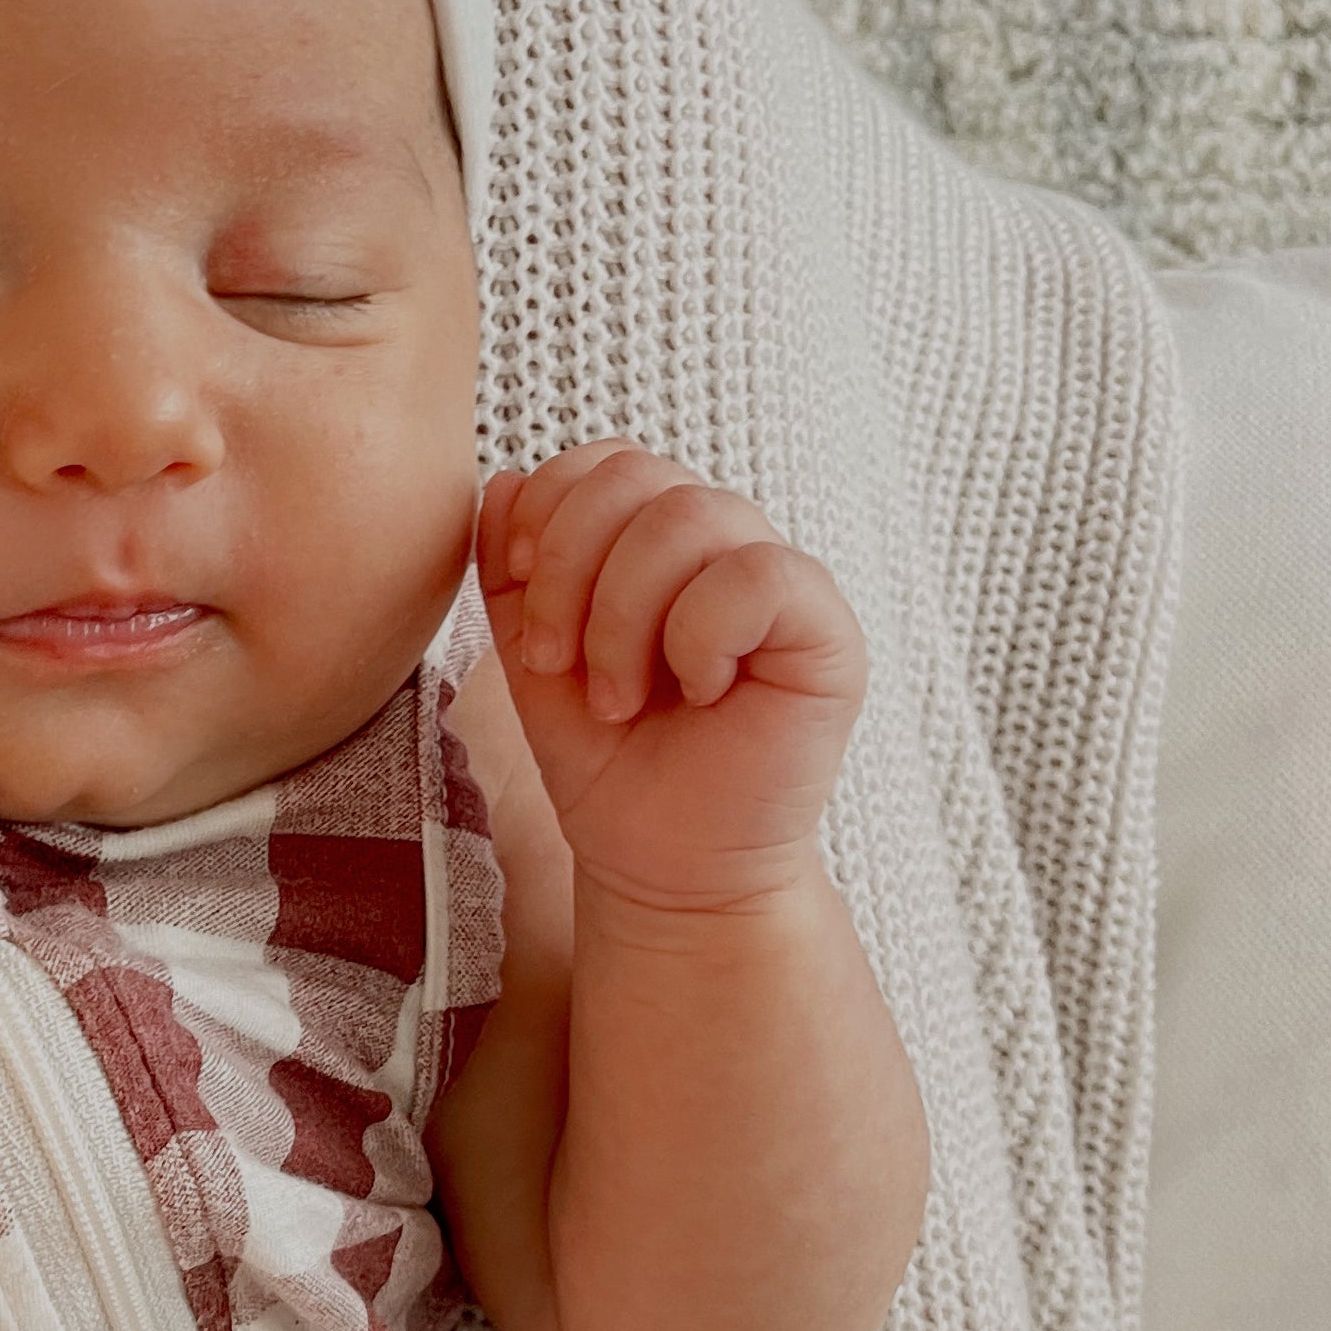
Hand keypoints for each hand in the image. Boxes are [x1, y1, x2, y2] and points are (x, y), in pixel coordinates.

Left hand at [473, 441, 865, 916]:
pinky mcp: (826, 630)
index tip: (521, 591)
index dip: (549, 510)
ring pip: (690, 516)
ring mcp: (780, 581)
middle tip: (559, 662)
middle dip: (570, 569)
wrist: (662, 868)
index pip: (606, 461)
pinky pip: (758, 574)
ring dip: (624, 615)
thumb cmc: (609, 765)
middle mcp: (724, 546)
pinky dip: (699, 635)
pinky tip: (700, 692)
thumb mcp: (534, 658)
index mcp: (658, 543)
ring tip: (619, 696)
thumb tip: (504, 482)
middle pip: (638, 476)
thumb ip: (515, 572)